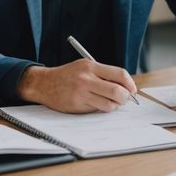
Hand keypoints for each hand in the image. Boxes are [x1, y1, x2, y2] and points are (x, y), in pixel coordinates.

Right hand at [18, 60, 137, 113]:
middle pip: (118, 91)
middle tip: (123, 99)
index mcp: (90, 66)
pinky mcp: (78, 104)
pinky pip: (98, 109)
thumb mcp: (84, 67)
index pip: (119, 74)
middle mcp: (86, 78)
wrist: (43, 83)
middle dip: (125, 97)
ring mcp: (82, 92)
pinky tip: (96, 104)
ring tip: (110, 102)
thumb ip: (103, 74)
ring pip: (110, 104)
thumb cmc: (67, 76)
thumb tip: (126, 87)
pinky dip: (102, 108)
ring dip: (114, 105)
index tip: (132, 90)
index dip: (130, 84)